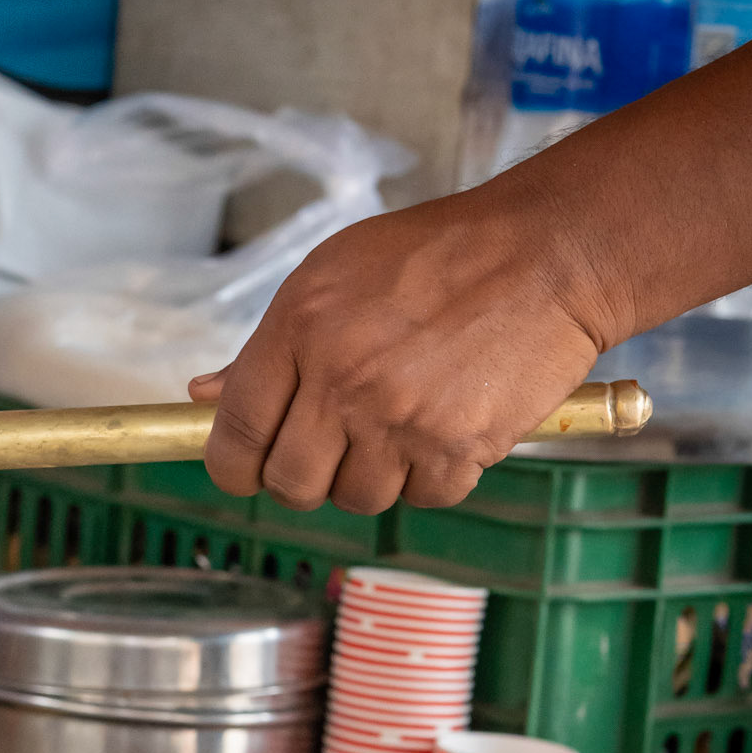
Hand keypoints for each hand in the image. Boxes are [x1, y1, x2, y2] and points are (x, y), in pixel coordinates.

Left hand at [187, 180, 609, 512]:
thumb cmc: (436, 256)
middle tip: (328, 450)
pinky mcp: (457, 449)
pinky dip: (430, 476)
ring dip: (370, 476)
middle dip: (302, 478)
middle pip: (290, 483)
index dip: (233, 466)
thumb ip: (266, 347)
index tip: (244, 470)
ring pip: (355, 498)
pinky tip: (443, 427)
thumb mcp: (331, 276)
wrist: (546, 254)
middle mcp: (343, 381)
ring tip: (397, 425)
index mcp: (299, 331)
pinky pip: (422, 498)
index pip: (236, 432)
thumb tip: (205, 395)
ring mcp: (401, 420)